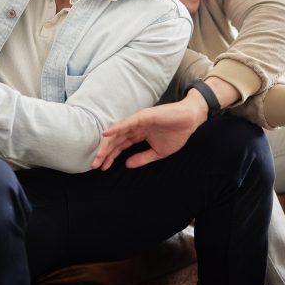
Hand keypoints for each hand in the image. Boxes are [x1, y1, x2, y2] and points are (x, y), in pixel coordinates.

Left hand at [91, 89, 207, 170]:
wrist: (190, 121)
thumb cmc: (177, 134)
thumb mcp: (158, 152)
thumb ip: (142, 158)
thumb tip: (127, 165)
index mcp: (138, 135)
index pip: (120, 147)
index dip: (110, 157)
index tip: (101, 168)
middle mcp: (135, 127)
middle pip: (115, 141)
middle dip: (105, 153)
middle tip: (95, 165)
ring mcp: (138, 121)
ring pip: (118, 133)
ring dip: (107, 144)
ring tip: (98, 155)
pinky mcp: (144, 116)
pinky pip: (128, 122)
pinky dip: (117, 127)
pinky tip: (106, 134)